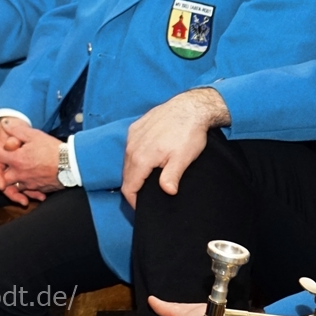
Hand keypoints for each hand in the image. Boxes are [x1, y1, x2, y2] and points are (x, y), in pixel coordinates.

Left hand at [0, 118, 62, 205]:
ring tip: (3, 186)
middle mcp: (20, 173)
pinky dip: (24, 193)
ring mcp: (29, 183)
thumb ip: (18, 130)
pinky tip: (25, 192)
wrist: (72, 165)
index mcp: (16, 159)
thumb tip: (5, 124)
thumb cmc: (53, 149)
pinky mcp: (38, 189)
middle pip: (0, 179)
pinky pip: (27, 192)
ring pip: (13, 188)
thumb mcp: (35, 135)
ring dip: (7, 187)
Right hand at [121, 87, 228, 208]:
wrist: (189, 107)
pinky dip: (136, 157)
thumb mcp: (183, 158)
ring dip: (135, 172)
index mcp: (141, 159)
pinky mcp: (135, 129)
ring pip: (127, 161)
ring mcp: (132, 137)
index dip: (133, 201)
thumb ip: (171, 177)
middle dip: (134, 187)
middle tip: (147, 195)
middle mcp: (132, 148)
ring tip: (149, 178)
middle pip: (126, 175)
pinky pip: (130, 148)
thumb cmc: (188, 133)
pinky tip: (149, 158)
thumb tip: (167, 192)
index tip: (141, 208)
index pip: (129, 186)